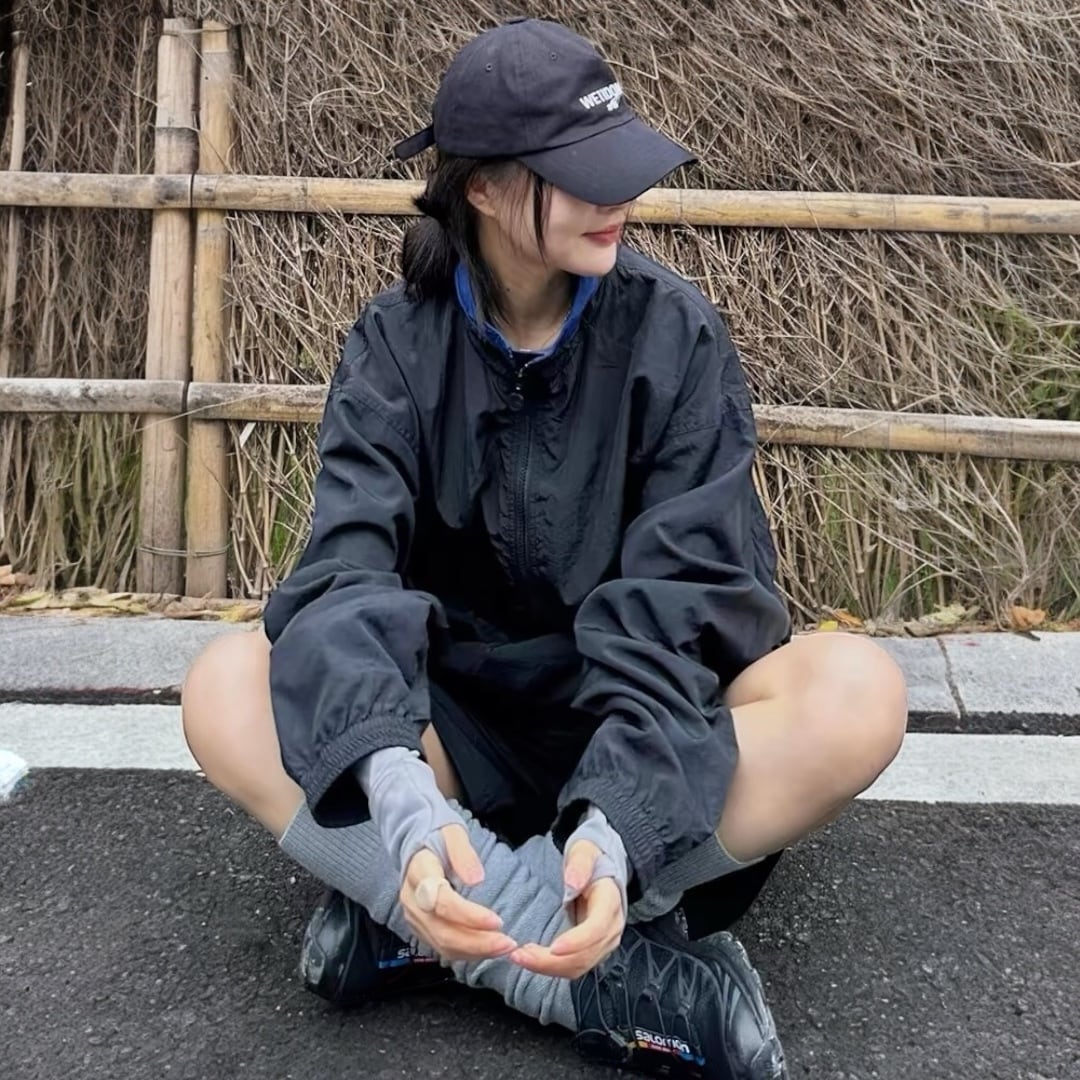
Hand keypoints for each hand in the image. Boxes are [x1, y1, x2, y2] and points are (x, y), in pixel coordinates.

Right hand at [400, 822, 517, 963]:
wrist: (418, 848)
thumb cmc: (439, 839)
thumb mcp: (453, 833)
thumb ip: (463, 853)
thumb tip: (476, 880)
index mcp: (419, 873)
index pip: (442, 902)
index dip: (469, 916)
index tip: (497, 921)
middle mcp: (413, 901)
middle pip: (442, 931)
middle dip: (476, 942)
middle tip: (507, 943)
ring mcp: (415, 918)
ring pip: (442, 944)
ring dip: (475, 951)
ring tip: (503, 947)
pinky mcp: (421, 928)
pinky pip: (442, 947)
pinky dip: (467, 953)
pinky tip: (488, 949)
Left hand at [509, 839, 625, 979]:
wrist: (599, 868)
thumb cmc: (589, 859)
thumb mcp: (584, 852)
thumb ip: (580, 864)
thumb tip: (572, 883)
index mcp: (610, 903)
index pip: (596, 929)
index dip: (576, 942)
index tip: (553, 948)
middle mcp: (611, 928)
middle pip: (585, 955)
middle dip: (553, 961)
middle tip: (521, 955)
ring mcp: (603, 943)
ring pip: (578, 967)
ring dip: (548, 968)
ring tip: (521, 958)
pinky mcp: (592, 950)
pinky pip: (573, 967)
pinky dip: (552, 968)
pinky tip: (531, 959)